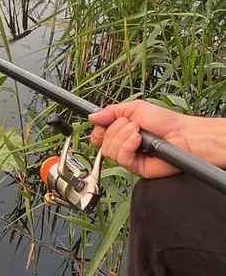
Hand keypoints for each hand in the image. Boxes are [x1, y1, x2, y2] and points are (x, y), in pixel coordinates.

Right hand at [88, 100, 222, 178]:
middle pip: (102, 143)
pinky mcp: (136, 167)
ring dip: (123, 138)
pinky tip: (138, 141)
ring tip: (138, 132)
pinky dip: (127, 147)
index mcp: (121, 132)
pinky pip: (122, 159)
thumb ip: (111, 111)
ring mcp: (130, 157)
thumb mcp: (135, 108)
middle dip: (115, 130)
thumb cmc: (167, 122)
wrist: (184, 135)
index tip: (103, 124)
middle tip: (132, 125)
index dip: (98, 130)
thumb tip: (92, 116)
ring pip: (109, 152)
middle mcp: (124, 145)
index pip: (98, 135)